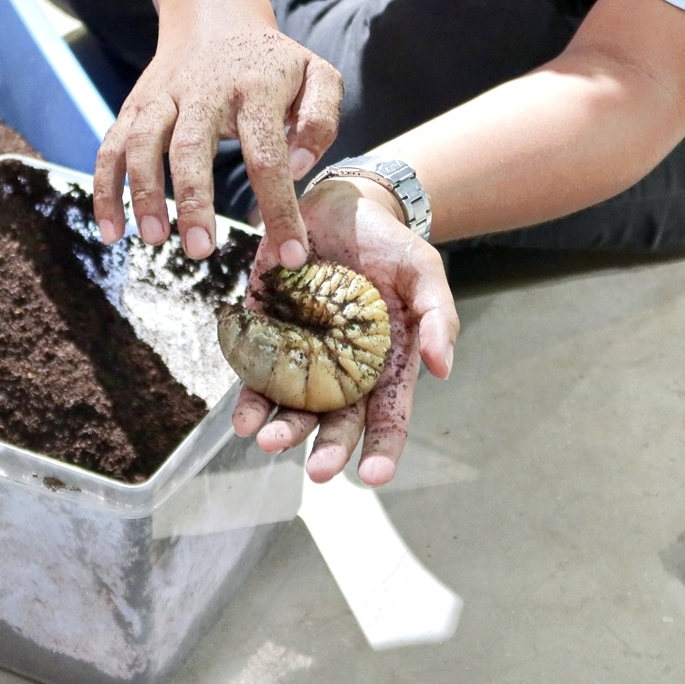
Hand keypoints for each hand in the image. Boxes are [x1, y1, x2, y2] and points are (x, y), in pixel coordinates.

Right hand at [93, 11, 341, 266]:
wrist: (215, 21)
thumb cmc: (272, 67)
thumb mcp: (316, 77)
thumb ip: (321, 120)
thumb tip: (299, 170)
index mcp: (255, 89)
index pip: (268, 155)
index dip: (278, 208)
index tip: (290, 257)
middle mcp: (203, 92)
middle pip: (191, 147)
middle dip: (193, 201)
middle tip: (201, 251)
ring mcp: (162, 99)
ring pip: (142, 144)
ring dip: (144, 193)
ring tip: (156, 240)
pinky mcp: (133, 109)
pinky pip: (110, 148)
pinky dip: (106, 189)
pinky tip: (112, 232)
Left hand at [231, 178, 459, 485]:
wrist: (343, 206)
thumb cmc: (390, 247)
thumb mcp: (423, 274)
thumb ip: (438, 318)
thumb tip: (442, 370)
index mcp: (385, 367)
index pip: (386, 420)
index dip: (382, 451)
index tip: (372, 477)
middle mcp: (341, 371)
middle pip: (335, 423)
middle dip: (326, 449)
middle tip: (316, 471)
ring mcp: (302, 355)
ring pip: (292, 406)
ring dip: (281, 428)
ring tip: (268, 441)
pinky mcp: (267, 334)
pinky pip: (256, 374)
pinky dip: (249, 397)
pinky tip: (243, 418)